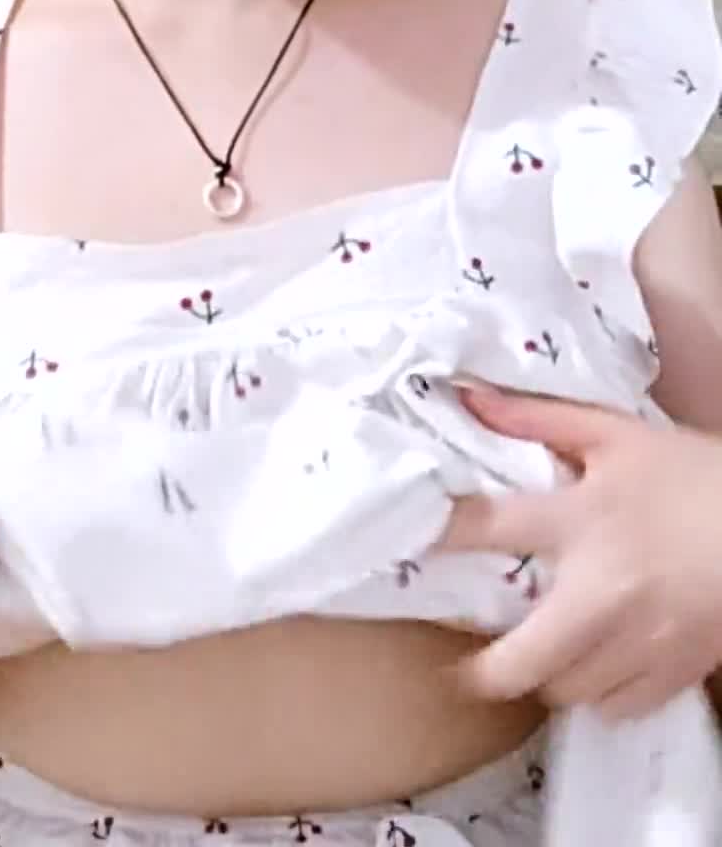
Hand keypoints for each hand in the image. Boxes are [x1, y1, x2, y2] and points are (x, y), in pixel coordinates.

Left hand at [440, 385, 721, 719]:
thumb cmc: (694, 474)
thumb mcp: (616, 433)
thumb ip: (537, 418)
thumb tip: (469, 398)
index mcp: (580, 520)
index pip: (488, 528)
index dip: (440, 536)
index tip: (411, 545)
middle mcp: (601, 592)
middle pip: (519, 662)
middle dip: (484, 671)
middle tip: (469, 664)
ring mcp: (638, 642)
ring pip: (565, 690)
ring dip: (547, 674)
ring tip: (545, 648)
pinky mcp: (672, 673)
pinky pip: (614, 707)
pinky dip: (598, 692)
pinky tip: (597, 662)